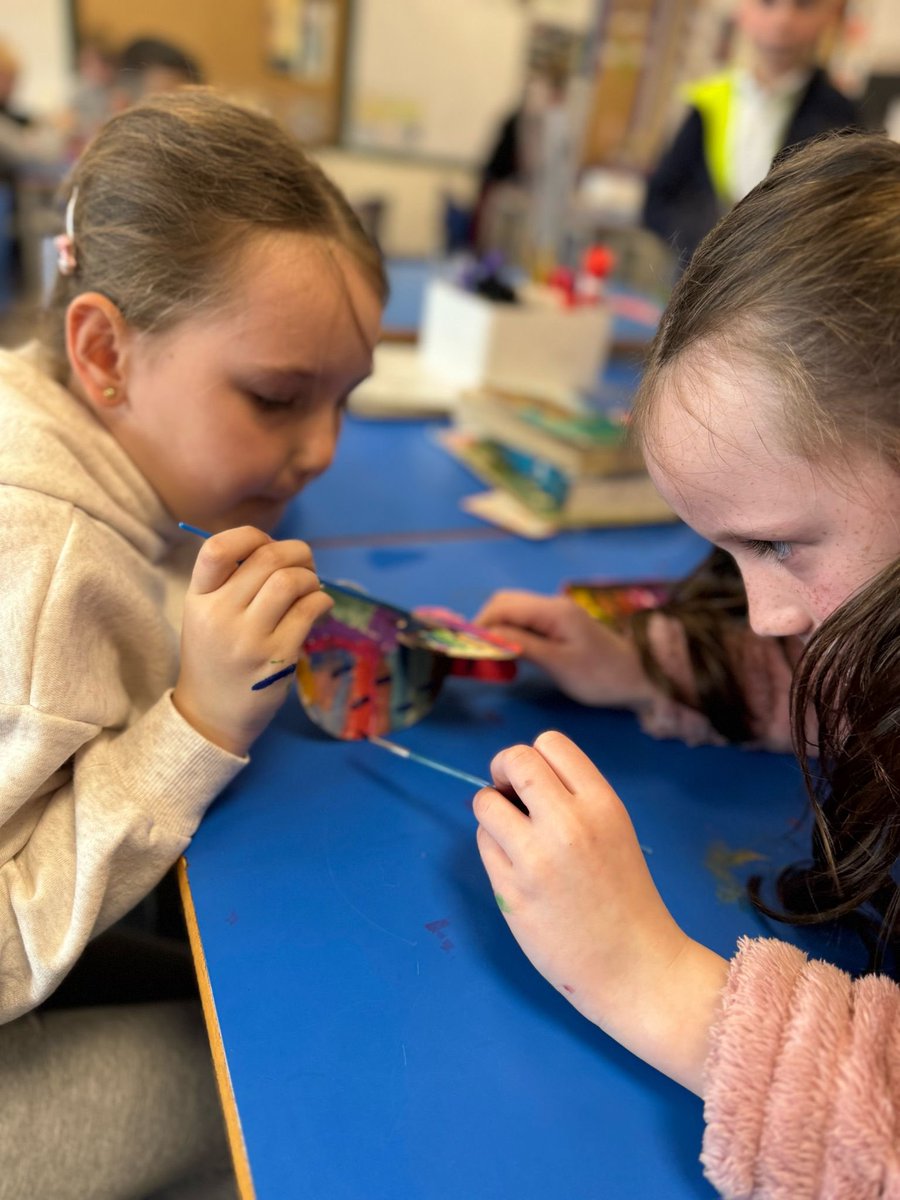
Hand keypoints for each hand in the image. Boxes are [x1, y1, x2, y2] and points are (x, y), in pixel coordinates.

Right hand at [173, 526, 332, 755]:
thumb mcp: (206, 615)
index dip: (250, 535)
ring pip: (290, 581)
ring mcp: (248, 638)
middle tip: (305, 565)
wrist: (211, 716)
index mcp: (198, 598)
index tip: (266, 545)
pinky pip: (308, 611)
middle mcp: (220, 615)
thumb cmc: (215, 657)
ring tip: (311, 588)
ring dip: (310, 577)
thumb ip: (232, 582)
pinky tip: (319, 607)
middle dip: (297, 552)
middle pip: (266, 558)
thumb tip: (282, 550)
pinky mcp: (276, 658)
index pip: (217, 549)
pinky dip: (321, 600)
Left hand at [474, 731, 727, 1092]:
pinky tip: (516, 870)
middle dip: (504, 772)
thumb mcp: (614, 830)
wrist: (636, 967)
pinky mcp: (511, 891)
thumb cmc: (624, 896)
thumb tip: (517, 775)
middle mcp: (568, 824)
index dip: (534, 757)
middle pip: (513, 760)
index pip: (550, 743)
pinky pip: (484, 844)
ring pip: (485, 801)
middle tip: (512, 798)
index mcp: (602, 804)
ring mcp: (535, 858)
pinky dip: (493, 848)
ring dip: (492, 811)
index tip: (534, 782)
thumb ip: (574, 799)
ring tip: (513, 837)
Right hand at [475, 590, 653, 707]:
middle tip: (477, 655)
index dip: (480, 624)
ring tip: (490, 657)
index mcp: (552, 610)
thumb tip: (487, 635)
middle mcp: (551, 604)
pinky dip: (511, 634)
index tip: (468, 649)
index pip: (503, 605)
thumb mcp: (559, 664)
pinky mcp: (559, 624)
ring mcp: (556, 613)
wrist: (639, 678)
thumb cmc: (600, 676)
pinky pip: (526, 621)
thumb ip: (523, 646)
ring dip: (498, 629)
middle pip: (505, 603)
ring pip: (514, 611)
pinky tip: (509, 654)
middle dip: (486, 624)